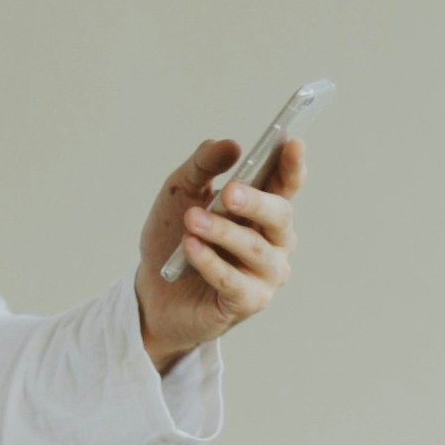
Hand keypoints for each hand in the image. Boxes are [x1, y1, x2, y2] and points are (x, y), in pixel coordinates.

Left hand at [134, 137, 305, 372]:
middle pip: (280, 215)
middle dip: (255, 202)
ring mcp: (266, 273)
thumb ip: (203, 166)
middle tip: (229, 192)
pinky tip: (190, 247)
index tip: (292, 143)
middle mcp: (274, 241)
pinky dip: (210, 261)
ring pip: (256, 248)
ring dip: (222, 232)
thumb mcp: (180, 193)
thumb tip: (230, 145)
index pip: (286, 184)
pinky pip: (233, 280)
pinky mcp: (249, 301)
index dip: (292, 165)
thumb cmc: (173, 238)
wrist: (152, 292)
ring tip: (192, 220)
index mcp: (263, 210)